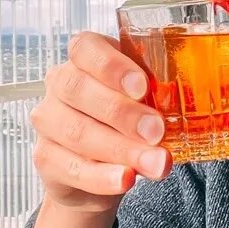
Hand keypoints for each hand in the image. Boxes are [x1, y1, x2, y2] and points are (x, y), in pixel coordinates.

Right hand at [29, 31, 171, 214]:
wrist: (101, 170)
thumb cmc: (125, 121)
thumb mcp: (143, 101)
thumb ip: (155, 98)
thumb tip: (182, 107)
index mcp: (84, 59)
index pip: (85, 48)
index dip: (111, 66)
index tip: (143, 87)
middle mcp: (59, 84)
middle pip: (78, 89)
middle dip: (122, 112)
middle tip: (156, 131)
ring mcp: (48, 120)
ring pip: (77, 131)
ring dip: (121, 149)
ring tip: (155, 163)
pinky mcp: (46, 157)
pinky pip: (71, 167)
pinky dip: (102, 176)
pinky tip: (126, 179)